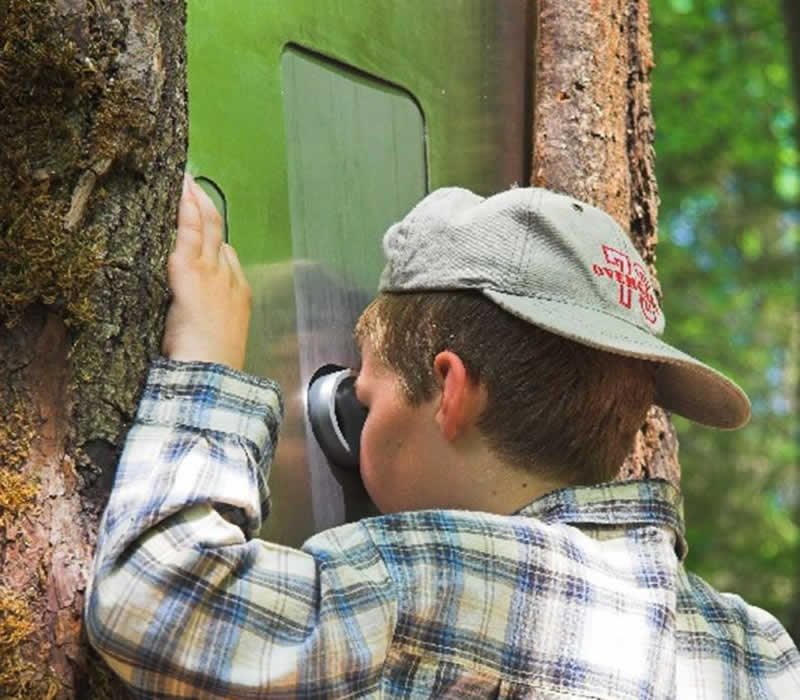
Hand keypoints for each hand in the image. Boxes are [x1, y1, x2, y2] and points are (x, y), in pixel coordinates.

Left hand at [162, 175, 250, 369]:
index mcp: (238, 294)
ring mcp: (211, 273)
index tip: (207, 222)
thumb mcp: (220, 340)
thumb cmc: (214, 364)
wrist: (213, 373)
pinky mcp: (189, 274)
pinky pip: (189, 234)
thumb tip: (204, 312)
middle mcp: (228, 278)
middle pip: (220, 235)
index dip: (217, 237)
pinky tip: (180, 193)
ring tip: (186, 181)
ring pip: (206, 229)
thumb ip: (213, 321)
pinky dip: (186, 211)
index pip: (229, 257)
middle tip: (196, 187)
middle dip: (208, 208)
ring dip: (196, 202)